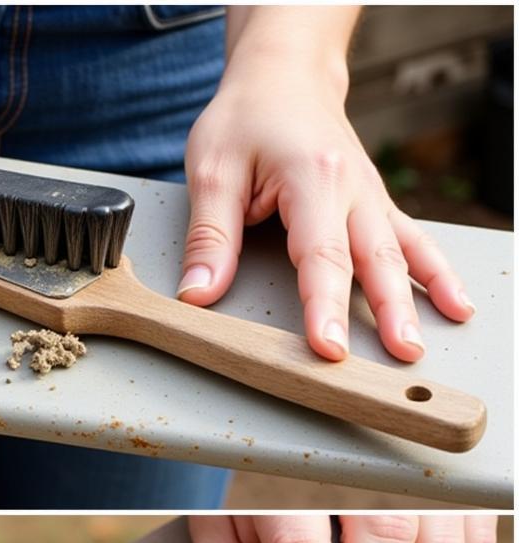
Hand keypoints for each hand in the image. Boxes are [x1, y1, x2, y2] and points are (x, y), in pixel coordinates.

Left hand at [178, 14, 474, 360]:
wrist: (283, 76)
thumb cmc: (246, 118)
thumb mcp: (212, 170)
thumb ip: (210, 237)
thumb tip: (197, 294)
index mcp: (313, 177)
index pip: (320, 254)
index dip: (325, 305)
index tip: (329, 347)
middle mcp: (351, 187)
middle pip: (372, 259)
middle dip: (387, 313)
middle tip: (397, 357)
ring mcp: (369, 196)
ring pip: (399, 253)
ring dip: (416, 300)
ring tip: (419, 346)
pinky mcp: (373, 204)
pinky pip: (412, 239)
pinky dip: (435, 272)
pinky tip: (454, 303)